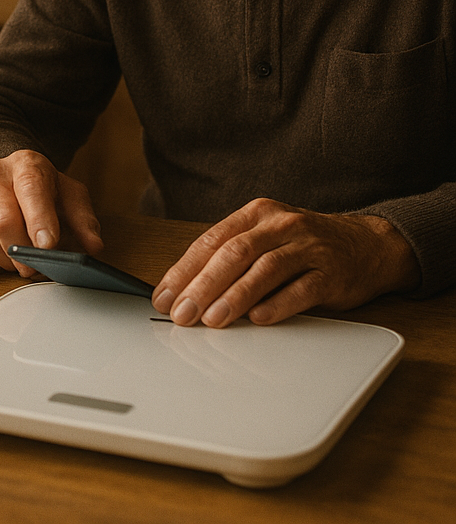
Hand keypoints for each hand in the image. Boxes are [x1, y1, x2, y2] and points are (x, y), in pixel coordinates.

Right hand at [0, 149, 102, 274]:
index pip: (31, 189)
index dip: (40, 220)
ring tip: (20, 263)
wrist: (7, 176)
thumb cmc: (42, 190)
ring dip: (4, 260)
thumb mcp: (69, 196)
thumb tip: (93, 247)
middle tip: (35, 267)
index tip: (48, 246)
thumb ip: (83, 220)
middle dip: (22, 251)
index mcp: (26, 163)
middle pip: (2, 219)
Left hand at [152, 198, 420, 327]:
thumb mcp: (266, 238)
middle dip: (203, 285)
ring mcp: (308, 246)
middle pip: (234, 253)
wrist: (369, 244)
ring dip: (234, 296)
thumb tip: (185, 290)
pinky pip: (302, 289)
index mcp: (256, 214)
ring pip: (264, 269)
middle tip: (182, 314)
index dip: (184, 269)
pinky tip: (258, 319)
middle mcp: (280, 224)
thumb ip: (231, 257)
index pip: (212, 240)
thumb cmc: (304, 245)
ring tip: (212, 320)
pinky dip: (278, 305)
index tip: (164, 296)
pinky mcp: (332, 272)